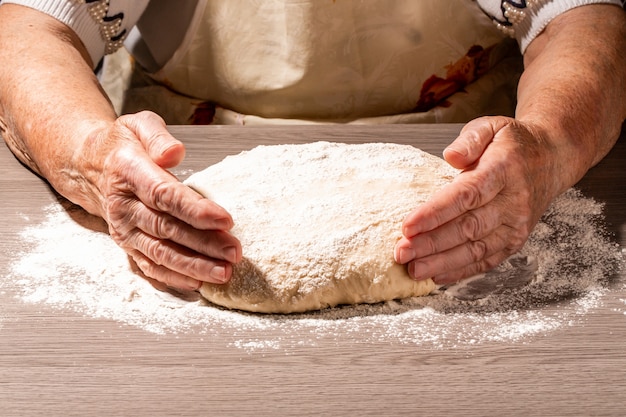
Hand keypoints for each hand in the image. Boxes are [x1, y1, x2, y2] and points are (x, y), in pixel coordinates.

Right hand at [88, 111, 241, 290]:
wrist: (90, 167)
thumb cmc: (124, 145)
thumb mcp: (138, 125)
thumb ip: (157, 136)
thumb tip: (174, 153)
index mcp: (128, 173)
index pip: (164, 195)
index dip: (195, 210)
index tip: (225, 219)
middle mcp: (124, 206)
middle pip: (167, 228)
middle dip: (204, 243)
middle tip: (234, 251)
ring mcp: (125, 230)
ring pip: (161, 253)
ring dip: (194, 265)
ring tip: (224, 272)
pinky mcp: (128, 245)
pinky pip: (150, 266)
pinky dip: (174, 277)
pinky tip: (199, 283)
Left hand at [394, 116, 559, 283]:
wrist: (552, 159)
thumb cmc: (513, 144)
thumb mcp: (492, 126)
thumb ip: (470, 138)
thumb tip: (451, 156)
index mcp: (504, 170)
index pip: (466, 195)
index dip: (435, 213)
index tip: (407, 225)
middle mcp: (513, 201)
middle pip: (467, 227)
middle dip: (431, 243)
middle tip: (401, 252)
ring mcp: (516, 225)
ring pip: (476, 249)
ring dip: (442, 262)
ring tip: (413, 269)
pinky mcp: (516, 241)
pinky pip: (487, 260)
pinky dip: (461, 271)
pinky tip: (437, 276)